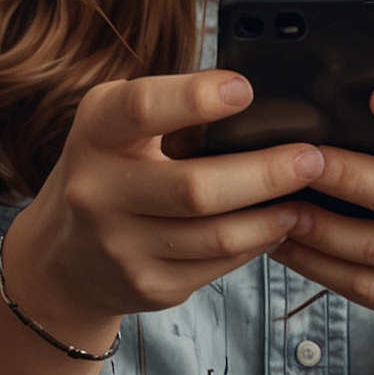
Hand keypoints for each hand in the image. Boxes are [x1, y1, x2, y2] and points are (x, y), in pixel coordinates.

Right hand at [1, 70, 326, 337]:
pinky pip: (217, 265)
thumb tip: (260, 102)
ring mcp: (122, 248)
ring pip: (215, 236)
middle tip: (311, 158)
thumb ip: (172, 107)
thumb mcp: (118, 122)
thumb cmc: (109, 165)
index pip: (141, 109)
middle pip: (194, 188)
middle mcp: (100, 192)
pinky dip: (256, 243)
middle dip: (264, 173)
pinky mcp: (149, 285)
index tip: (244, 89)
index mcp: (96, 132)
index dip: (194, 98)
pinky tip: (277, 225)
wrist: (63, 256)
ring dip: (272, 216)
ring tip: (306, 195)